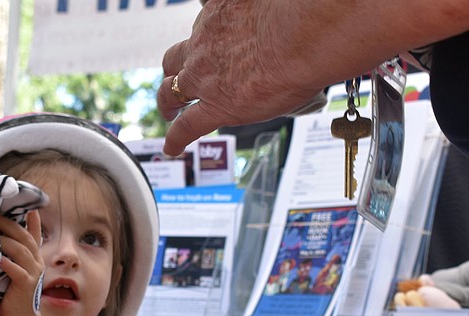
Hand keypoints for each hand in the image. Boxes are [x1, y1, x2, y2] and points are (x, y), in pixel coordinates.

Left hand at [0, 211, 45, 315]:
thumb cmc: (11, 295)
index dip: (32, 220)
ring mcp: (33, 273)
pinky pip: (16, 269)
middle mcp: (36, 262)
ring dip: (4, 240)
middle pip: (24, 237)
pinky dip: (5, 262)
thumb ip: (5, 256)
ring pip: (20, 250)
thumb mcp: (10, 271)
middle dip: (8, 224)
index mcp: (33, 258)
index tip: (27, 205)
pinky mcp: (26, 284)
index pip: (33, 234)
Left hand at [157, 0, 327, 155]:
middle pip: (176, 60)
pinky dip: (176, 139)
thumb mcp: (264, 5)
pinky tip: (172, 147)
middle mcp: (204, 45)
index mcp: (217, 18)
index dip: (200, 45)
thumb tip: (276, 25)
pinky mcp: (216, 106)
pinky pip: (187, 127)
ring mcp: (206, 78)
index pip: (203, 33)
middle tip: (174, 82)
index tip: (201, 51)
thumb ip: (259, 19)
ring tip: (168, 113)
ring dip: (167, 103)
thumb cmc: (294, 16)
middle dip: (172, 72)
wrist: (301, 34)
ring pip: (172, 92)